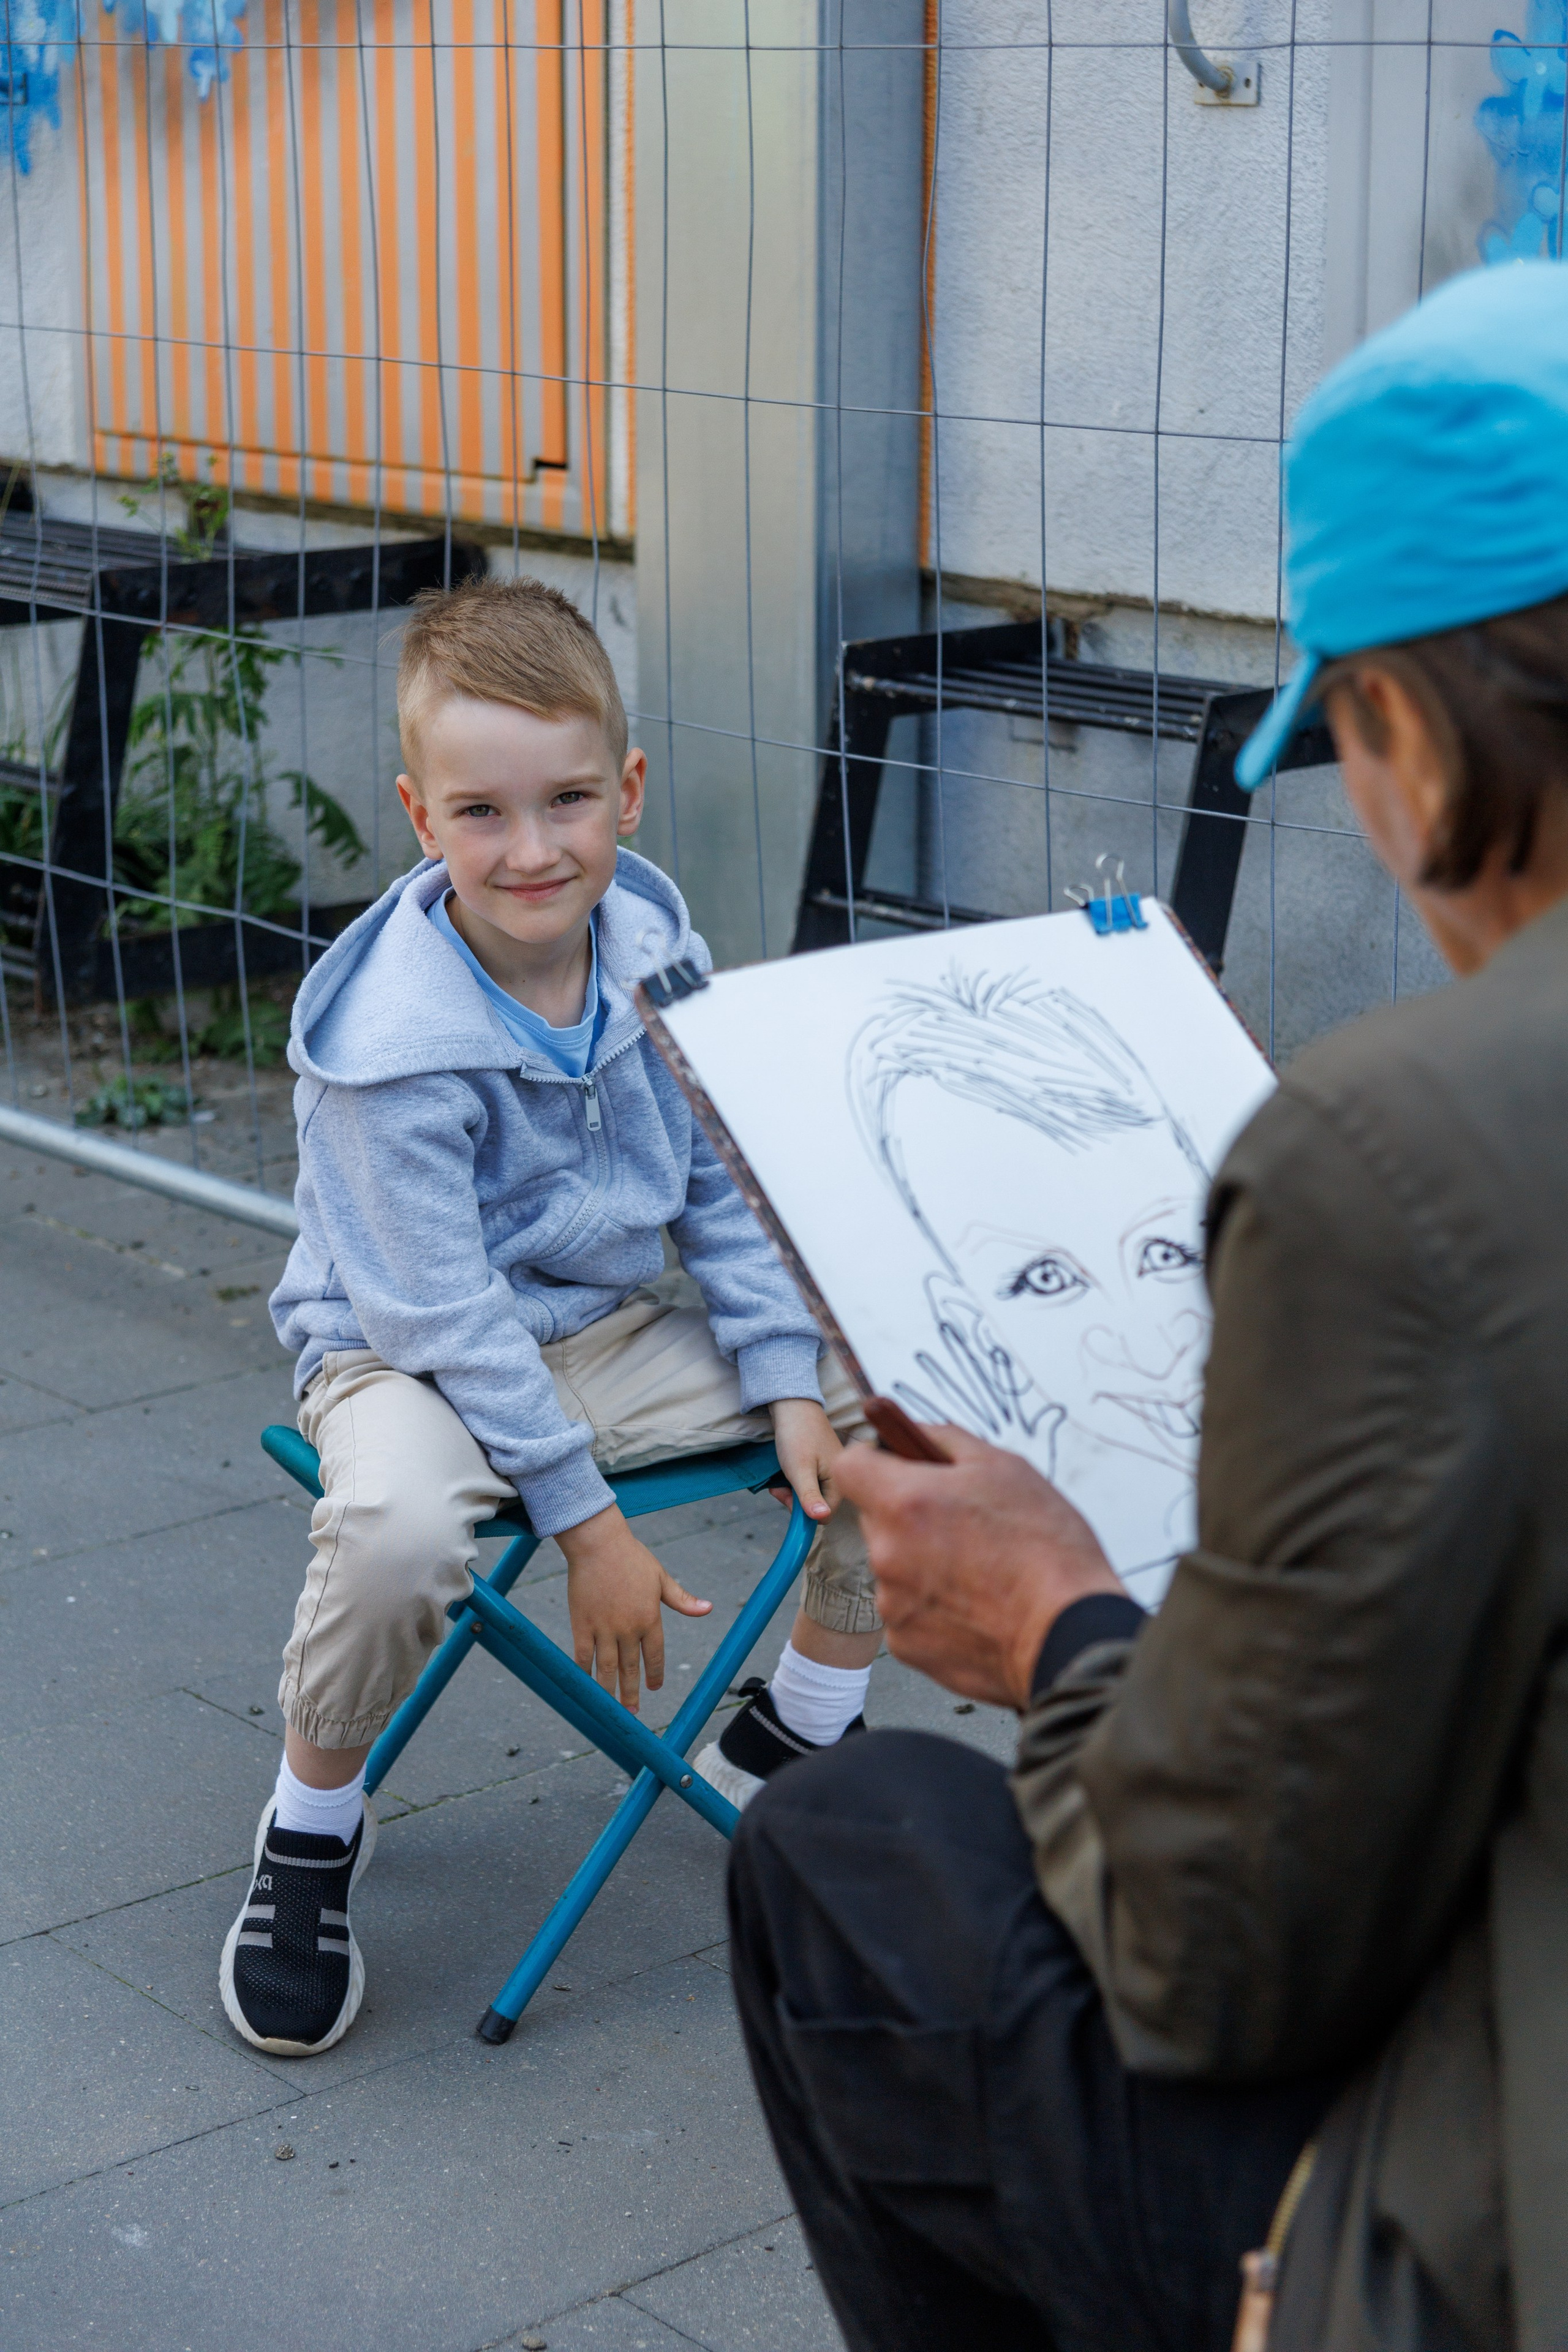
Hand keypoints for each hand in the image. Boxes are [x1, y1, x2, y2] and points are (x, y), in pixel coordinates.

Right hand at [557, 1504, 711, 1710]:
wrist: (598, 1543)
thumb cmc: (631, 1558)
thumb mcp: (661, 1578)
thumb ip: (682, 1599)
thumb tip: (708, 1608)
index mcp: (650, 1618)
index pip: (654, 1655)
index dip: (654, 1674)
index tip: (654, 1687)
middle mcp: (628, 1628)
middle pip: (630, 1668)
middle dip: (631, 1692)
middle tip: (632, 1713)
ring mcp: (603, 1628)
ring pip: (606, 1668)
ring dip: (609, 1691)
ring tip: (611, 1707)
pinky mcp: (581, 1624)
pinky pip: (582, 1655)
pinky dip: (583, 1672)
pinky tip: (585, 1685)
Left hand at [767, 1398, 846, 1521]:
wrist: (792, 1404)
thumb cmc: (797, 1436)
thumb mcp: (800, 1470)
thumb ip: (810, 1496)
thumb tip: (821, 1519)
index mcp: (839, 1480)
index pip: (824, 1515)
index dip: (803, 1512)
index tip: (786, 1496)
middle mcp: (839, 1477)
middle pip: (817, 1505)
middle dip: (796, 1500)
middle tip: (779, 1487)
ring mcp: (830, 1469)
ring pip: (811, 1493)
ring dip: (793, 1490)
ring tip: (780, 1477)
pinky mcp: (821, 1462)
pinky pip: (809, 1480)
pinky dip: (795, 1479)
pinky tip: (786, 1469)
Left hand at [833, 1425, 1123, 1710]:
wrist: (1071, 1635)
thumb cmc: (1046, 1549)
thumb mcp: (1006, 1468)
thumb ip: (948, 1442)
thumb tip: (917, 1433)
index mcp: (904, 1502)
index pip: (851, 1466)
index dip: (874, 1460)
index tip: (899, 1466)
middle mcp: (887, 1554)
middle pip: (878, 1518)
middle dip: (909, 1515)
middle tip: (963, 1524)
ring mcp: (893, 1605)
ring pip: (896, 1568)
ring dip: (924, 1563)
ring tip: (981, 1573)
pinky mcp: (907, 1647)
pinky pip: (909, 1612)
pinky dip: (935, 1608)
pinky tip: (979, 1608)